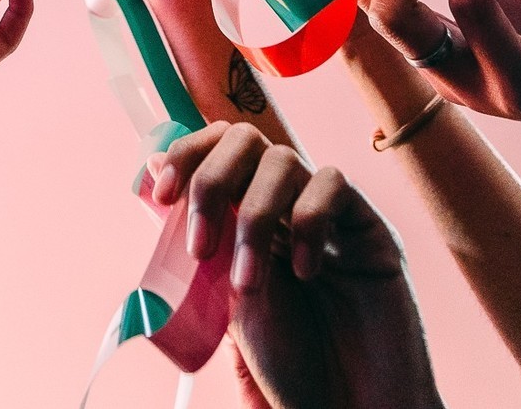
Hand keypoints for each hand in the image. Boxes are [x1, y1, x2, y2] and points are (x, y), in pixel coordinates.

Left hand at [148, 123, 438, 408]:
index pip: (215, 149)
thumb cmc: (292, 362)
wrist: (347, 405)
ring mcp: (329, 213)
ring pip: (283, 159)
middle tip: (200, 246)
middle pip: (244, 138)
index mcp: (248, 216)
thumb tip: (150, 174)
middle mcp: (286, 205)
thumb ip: (201, 242)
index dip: (185, 155)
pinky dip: (307, 222)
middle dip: (210, 181)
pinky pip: (333, 185)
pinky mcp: (370, 227)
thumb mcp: (226, 301)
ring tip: (249, 283)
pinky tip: (304, 271)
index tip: (162, 194)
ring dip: (252, 217)